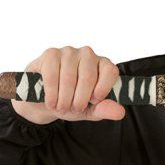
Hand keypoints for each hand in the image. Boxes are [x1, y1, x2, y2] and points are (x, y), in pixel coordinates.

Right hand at [11, 45, 125, 124]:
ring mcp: (69, 52)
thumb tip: (120, 112)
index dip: (103, 88)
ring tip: (61, 107)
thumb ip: (104, 110)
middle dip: (80, 99)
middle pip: (88, 76)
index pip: (110, 71)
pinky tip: (51, 102)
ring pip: (69, 77)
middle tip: (74, 109)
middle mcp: (88, 54)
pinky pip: (52, 75)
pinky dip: (51, 93)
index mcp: (103, 65)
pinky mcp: (51, 54)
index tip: (94, 101)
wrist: (44, 101)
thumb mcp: (90, 110)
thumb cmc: (71, 102)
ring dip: (64, 98)